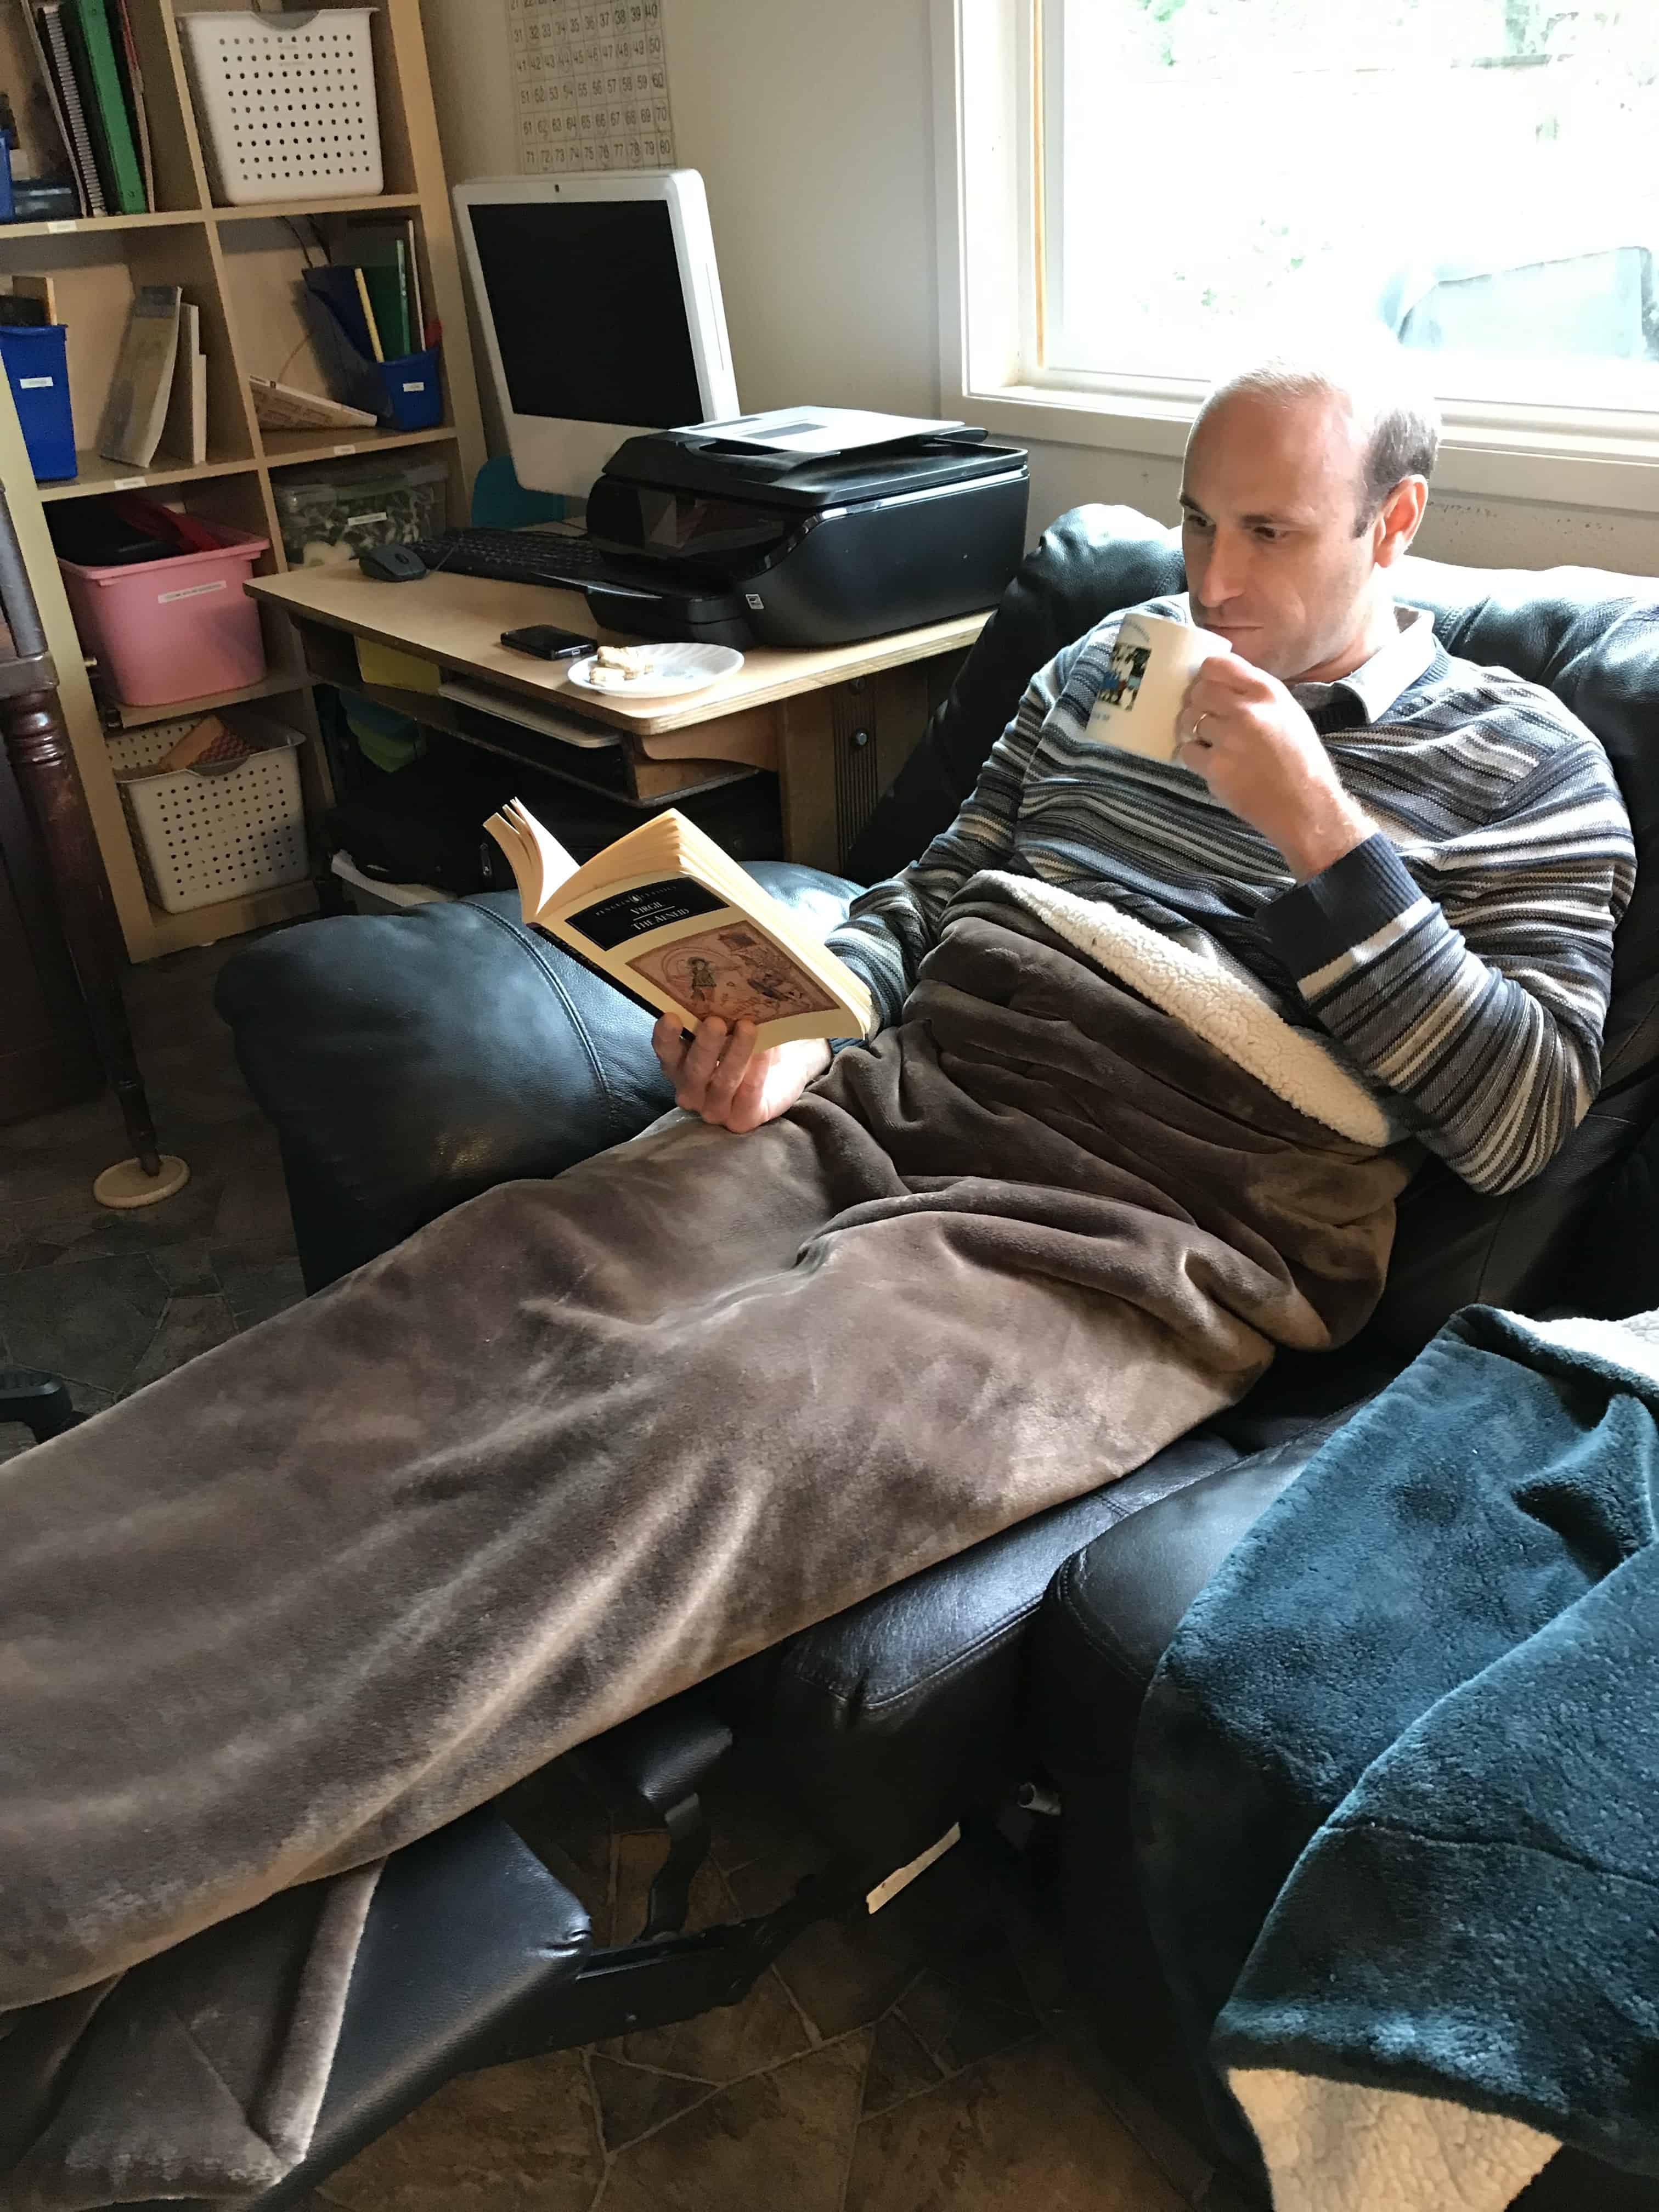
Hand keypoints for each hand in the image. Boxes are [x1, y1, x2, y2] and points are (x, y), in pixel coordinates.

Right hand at [652, 1015, 831, 1132]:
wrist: (780, 1074)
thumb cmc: (744, 1046)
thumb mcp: (729, 1030)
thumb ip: (719, 1018)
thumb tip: (724, 991)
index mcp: (680, 1066)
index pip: (666, 1052)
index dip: (666, 1036)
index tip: (671, 1015)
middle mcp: (691, 1091)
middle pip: (694, 1069)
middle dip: (705, 1045)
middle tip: (715, 1021)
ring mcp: (714, 1109)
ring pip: (723, 1082)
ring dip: (736, 1053)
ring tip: (748, 1027)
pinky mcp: (740, 1120)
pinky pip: (748, 1094)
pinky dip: (757, 1071)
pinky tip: (765, 1051)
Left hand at [1174, 654, 1371, 879]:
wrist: (1307, 806)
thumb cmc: (1301, 761)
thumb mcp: (1288, 713)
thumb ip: (1257, 694)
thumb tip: (1221, 683)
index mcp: (1267, 691)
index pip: (1217, 665)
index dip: (1206, 677)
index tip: (1208, 689)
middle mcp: (1247, 710)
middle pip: (1198, 692)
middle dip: (1198, 706)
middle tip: (1206, 722)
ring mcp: (1229, 738)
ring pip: (1189, 721)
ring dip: (1195, 733)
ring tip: (1214, 746)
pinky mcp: (1216, 767)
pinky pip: (1187, 751)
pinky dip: (1195, 758)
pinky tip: (1214, 765)